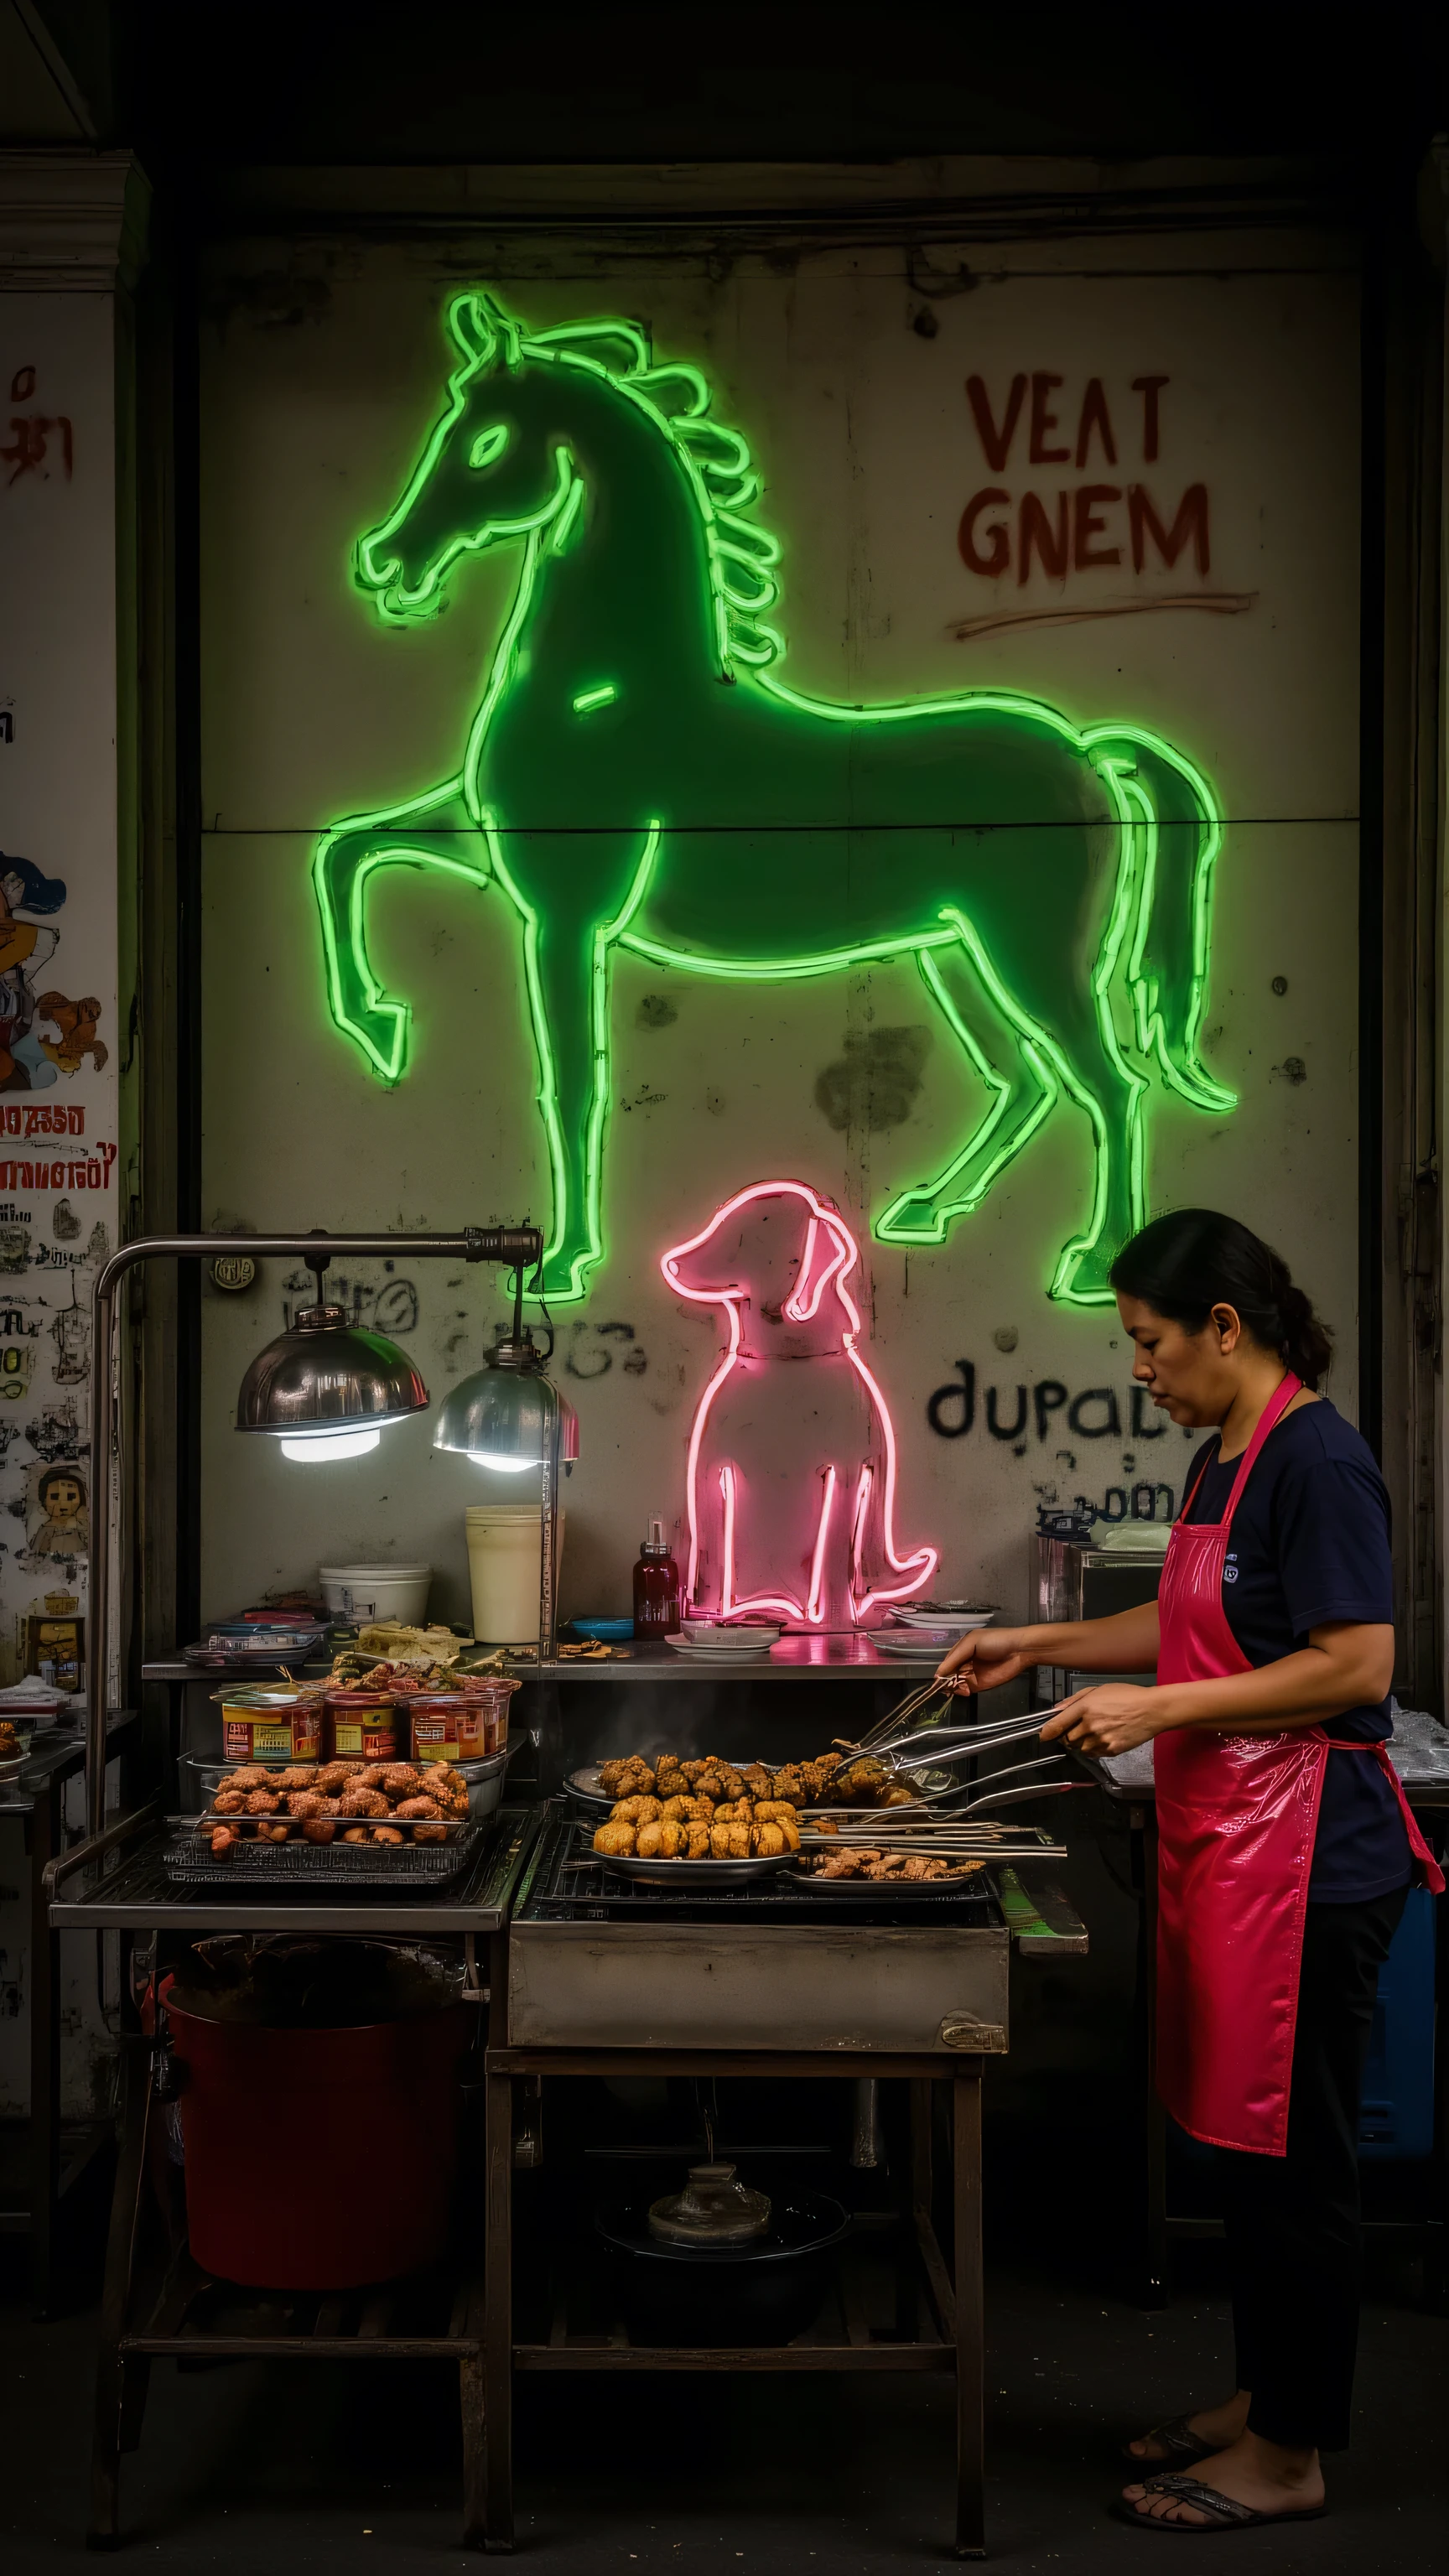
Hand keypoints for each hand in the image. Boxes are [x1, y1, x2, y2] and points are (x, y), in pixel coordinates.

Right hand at [935, 1627, 1034, 1696]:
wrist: (1019, 1650)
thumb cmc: (995, 1641)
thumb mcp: (972, 1642)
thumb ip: (955, 1657)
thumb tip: (938, 1673)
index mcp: (961, 1649)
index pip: (946, 1662)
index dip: (942, 1670)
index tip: (937, 1679)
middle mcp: (964, 1663)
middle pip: (949, 1674)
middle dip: (946, 1680)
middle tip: (946, 1686)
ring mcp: (972, 1674)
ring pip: (955, 1683)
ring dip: (953, 1687)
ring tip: (958, 1687)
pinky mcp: (979, 1685)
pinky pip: (966, 1690)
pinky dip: (962, 1692)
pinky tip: (964, 1690)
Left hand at [1040, 1684, 1161, 1756]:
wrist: (1152, 1710)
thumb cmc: (1127, 1696)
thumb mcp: (1099, 1689)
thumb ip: (1075, 1700)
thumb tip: (1058, 1709)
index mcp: (1086, 1707)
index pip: (1058, 1724)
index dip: (1047, 1732)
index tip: (1043, 1736)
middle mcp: (1091, 1725)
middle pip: (1067, 1740)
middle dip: (1067, 1737)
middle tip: (1074, 1730)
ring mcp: (1101, 1739)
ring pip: (1079, 1749)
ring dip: (1080, 1744)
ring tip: (1091, 1733)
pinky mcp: (1111, 1750)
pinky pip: (1094, 1754)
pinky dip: (1093, 1749)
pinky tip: (1102, 1738)